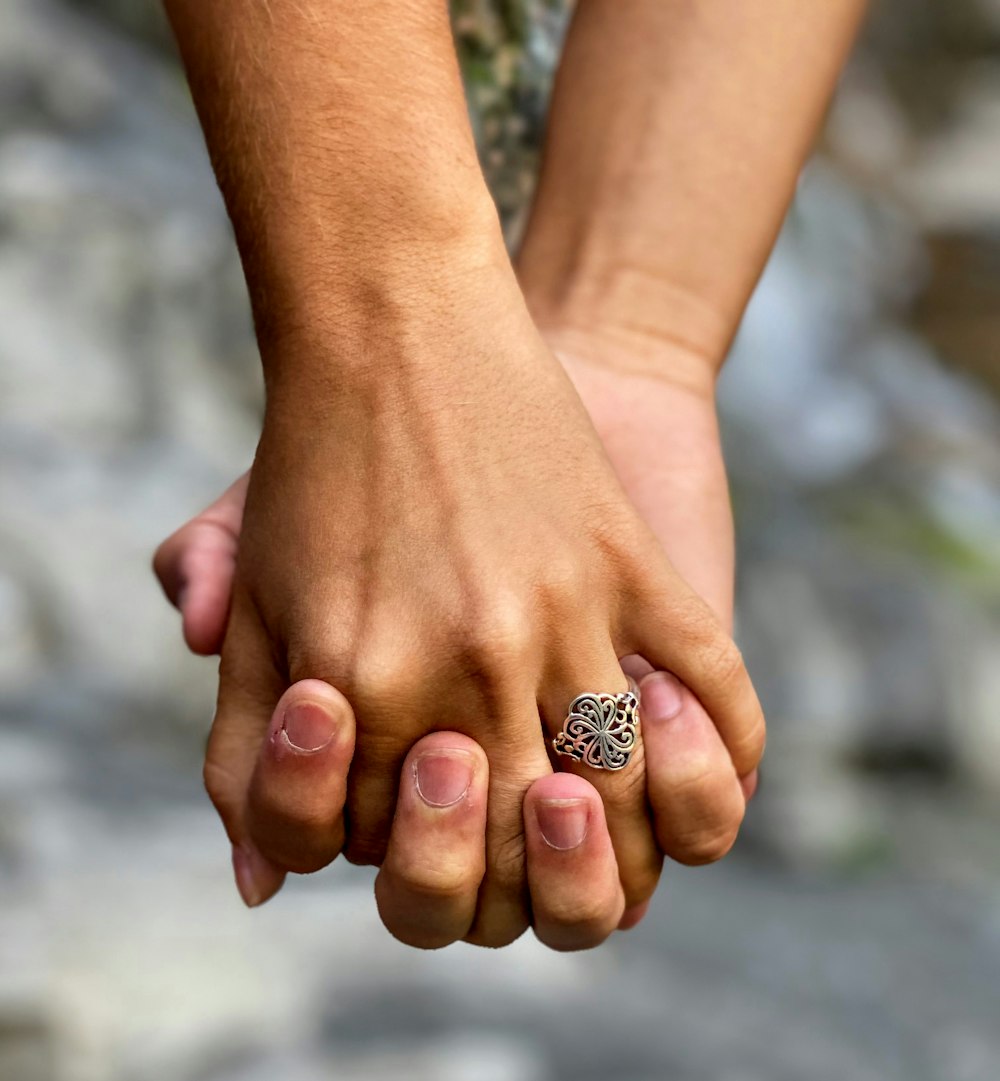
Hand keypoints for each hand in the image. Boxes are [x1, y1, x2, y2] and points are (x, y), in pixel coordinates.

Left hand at [156, 314, 760, 947]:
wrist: (404, 322)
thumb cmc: (316, 471)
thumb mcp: (258, 606)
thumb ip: (245, 757)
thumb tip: (263, 887)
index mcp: (365, 684)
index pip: (407, 858)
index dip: (415, 863)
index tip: (419, 815)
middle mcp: (476, 663)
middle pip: (527, 852)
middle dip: (519, 876)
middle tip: (513, 829)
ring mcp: (572, 612)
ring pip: (629, 795)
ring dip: (624, 839)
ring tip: (597, 806)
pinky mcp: (637, 564)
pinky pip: (718, 692)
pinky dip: (722, 757)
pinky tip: (689, 756)